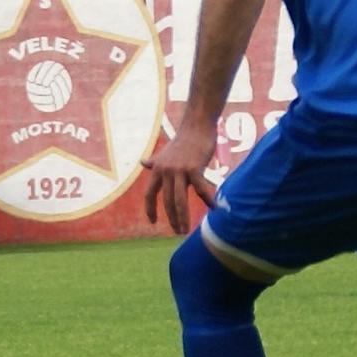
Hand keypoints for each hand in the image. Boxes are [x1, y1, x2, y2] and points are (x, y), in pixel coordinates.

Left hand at [138, 113, 218, 232]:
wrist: (197, 126)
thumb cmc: (183, 140)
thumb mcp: (165, 152)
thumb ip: (155, 161)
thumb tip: (143, 162)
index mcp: (157, 169)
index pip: (149, 193)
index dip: (149, 208)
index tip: (152, 222)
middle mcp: (166, 171)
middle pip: (166, 201)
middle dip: (171, 218)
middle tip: (177, 231)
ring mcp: (179, 170)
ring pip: (179, 200)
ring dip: (183, 217)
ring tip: (185, 229)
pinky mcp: (194, 168)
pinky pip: (201, 190)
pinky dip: (208, 200)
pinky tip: (213, 208)